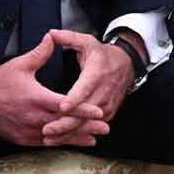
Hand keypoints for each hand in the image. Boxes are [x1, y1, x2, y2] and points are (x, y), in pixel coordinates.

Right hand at [0, 33, 108, 146]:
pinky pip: (43, 143)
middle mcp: (32, 117)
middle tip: (106, 129)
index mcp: (35, 98)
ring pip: (55, 137)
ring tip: (94, 138)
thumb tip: (52, 37)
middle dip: (86, 128)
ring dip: (75, 138)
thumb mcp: (20, 64)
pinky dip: (59, 143)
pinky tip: (71, 143)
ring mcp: (26, 130)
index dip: (83, 110)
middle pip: (64, 125)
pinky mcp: (21, 138)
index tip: (99, 112)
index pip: (64, 106)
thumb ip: (40, 53)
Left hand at [44, 29, 144, 143]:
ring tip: (49, 139)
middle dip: (65, 122)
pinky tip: (61, 140)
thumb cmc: (103, 55)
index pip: (85, 88)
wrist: (127, 65)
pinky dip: (77, 134)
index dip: (74, 99)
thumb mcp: (88, 42)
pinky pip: (92, 126)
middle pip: (84, 111)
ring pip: (87, 123)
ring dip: (68, 132)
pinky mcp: (108, 113)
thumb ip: (68, 38)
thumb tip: (50, 34)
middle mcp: (104, 90)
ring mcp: (107, 104)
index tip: (61, 106)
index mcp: (97, 72)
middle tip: (46, 129)